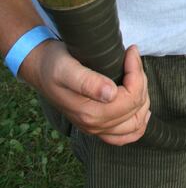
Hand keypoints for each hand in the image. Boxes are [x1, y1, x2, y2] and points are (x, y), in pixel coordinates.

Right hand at [25, 40, 150, 145]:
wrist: (41, 70)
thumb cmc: (55, 65)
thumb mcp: (67, 68)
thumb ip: (87, 82)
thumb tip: (110, 93)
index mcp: (89, 113)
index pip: (130, 97)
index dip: (136, 72)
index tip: (131, 51)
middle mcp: (94, 125)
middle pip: (136, 108)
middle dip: (140, 80)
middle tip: (132, 59)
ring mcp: (97, 129)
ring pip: (136, 122)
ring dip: (143, 98)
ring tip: (136, 75)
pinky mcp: (98, 127)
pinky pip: (125, 136)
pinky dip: (138, 124)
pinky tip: (141, 109)